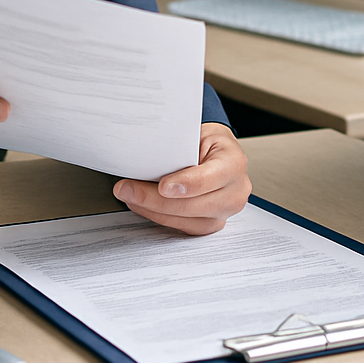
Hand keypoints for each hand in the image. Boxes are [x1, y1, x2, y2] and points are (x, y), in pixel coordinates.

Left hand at [112, 123, 250, 234]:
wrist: (214, 151)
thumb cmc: (204, 141)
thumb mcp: (194, 134)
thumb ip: (177, 150)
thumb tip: (148, 161)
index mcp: (233, 162)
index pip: (210, 178)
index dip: (186, 184)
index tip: (162, 186)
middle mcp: (235, 190)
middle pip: (195, 205)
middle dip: (156, 200)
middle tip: (128, 190)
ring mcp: (225, 210)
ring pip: (188, 221)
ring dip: (154, 212)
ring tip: (131, 198)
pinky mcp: (212, 223)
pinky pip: (185, 228)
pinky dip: (161, 218)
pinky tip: (144, 207)